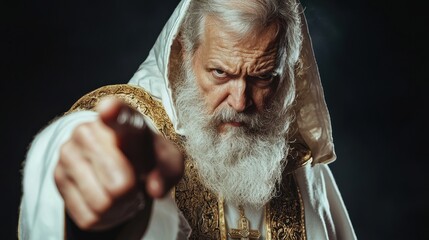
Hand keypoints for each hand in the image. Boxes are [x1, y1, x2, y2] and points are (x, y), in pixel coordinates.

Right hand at [54, 97, 183, 230]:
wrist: (122, 166)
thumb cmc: (148, 159)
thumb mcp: (168, 162)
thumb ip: (168, 171)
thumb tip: (155, 189)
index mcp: (122, 119)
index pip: (118, 115)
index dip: (114, 113)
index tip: (110, 109)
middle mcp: (89, 131)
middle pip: (119, 184)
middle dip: (133, 193)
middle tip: (135, 182)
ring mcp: (68, 153)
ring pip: (102, 204)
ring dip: (119, 206)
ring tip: (122, 190)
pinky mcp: (57, 177)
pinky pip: (88, 216)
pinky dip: (104, 217)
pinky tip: (107, 198)